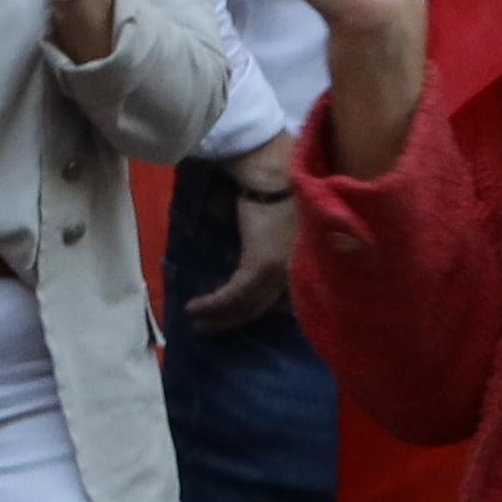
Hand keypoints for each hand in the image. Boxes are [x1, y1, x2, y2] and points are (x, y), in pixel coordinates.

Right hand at [183, 172, 299, 334]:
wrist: (275, 173)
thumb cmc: (280, 190)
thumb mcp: (286, 226)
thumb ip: (280, 248)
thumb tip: (259, 262)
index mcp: (305, 264)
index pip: (280, 301)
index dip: (254, 312)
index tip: (233, 318)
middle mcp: (297, 271)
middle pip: (264, 307)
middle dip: (233, 320)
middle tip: (209, 328)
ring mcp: (281, 269)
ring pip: (249, 304)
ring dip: (219, 315)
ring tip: (197, 320)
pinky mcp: (262, 263)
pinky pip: (236, 293)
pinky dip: (215, 303)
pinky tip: (195, 306)